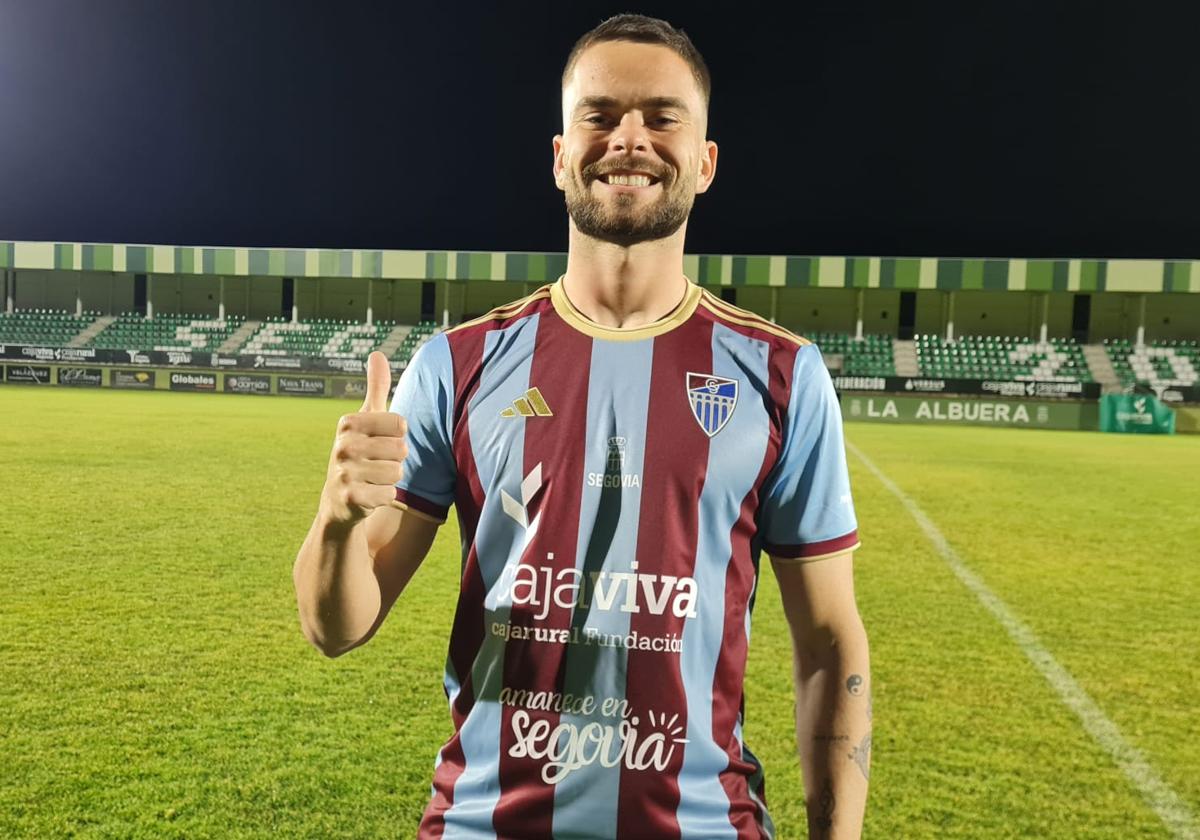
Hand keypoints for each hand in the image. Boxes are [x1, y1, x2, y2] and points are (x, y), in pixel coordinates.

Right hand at [320, 351, 407, 525]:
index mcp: (349, 422)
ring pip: (397, 472)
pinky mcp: (349, 497)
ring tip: (374, 478)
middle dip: (396, 460)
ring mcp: (344, 471)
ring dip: (391, 479)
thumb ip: (376, 387)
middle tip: (378, 463)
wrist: (339, 499)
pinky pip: (389, 494)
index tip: (381, 441)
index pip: (401, 424)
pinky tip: (370, 494)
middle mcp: (343, 444)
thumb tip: (377, 353)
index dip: (398, 436)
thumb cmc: (361, 452)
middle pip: (401, 450)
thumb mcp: (366, 419)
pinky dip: (385, 496)